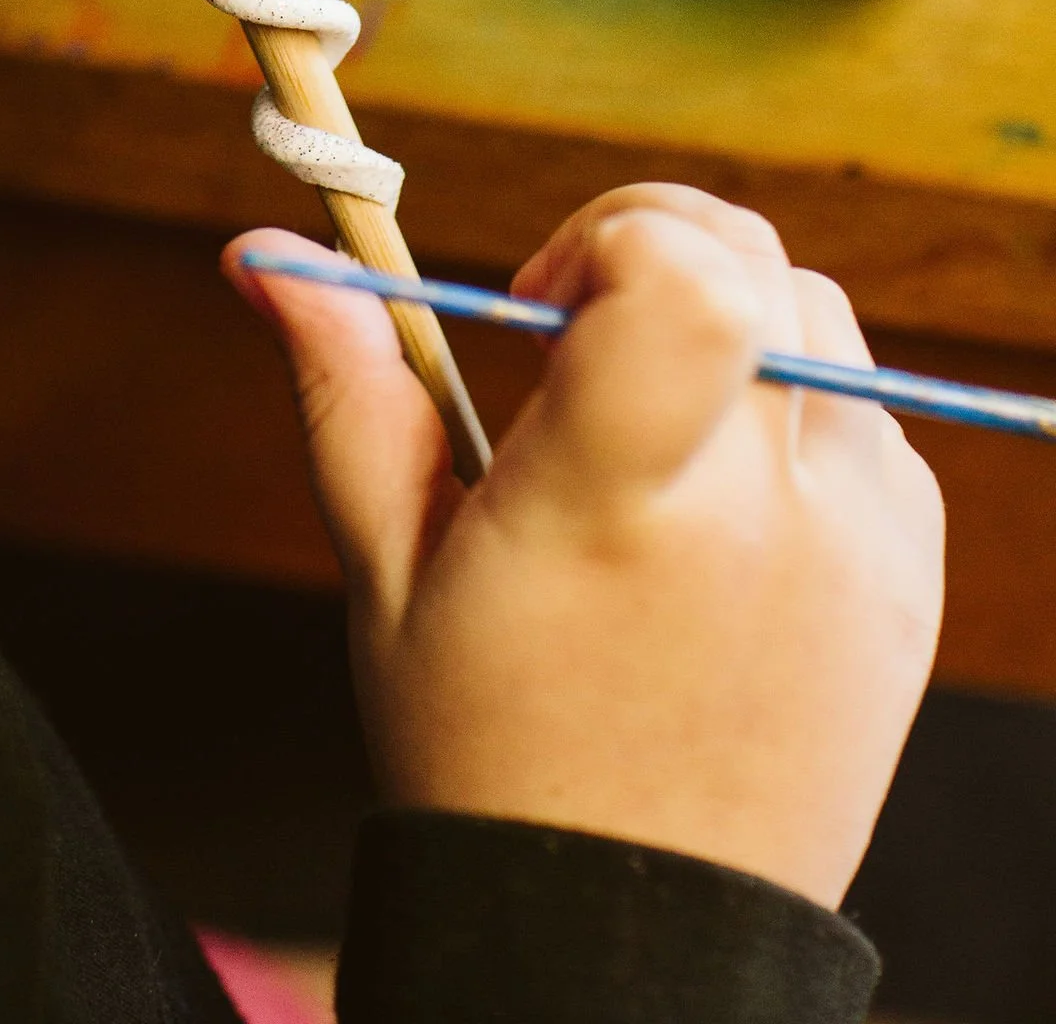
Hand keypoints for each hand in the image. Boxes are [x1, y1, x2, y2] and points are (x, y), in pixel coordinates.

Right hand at [228, 185, 942, 908]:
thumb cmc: (483, 746)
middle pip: (752, 261)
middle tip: (575, 351)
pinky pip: (868, 416)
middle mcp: (763, 514)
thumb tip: (260, 250)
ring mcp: (858, 547)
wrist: (625, 934)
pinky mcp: (909, 579)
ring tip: (648, 437)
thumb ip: (347, 388)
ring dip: (730, 325)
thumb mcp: (389, 568)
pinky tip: (720, 504)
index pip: (685, 278)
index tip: (540, 309)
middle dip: (653, 255)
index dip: (611, 235)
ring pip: (821, 319)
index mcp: (620, 504)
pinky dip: (796, 414)